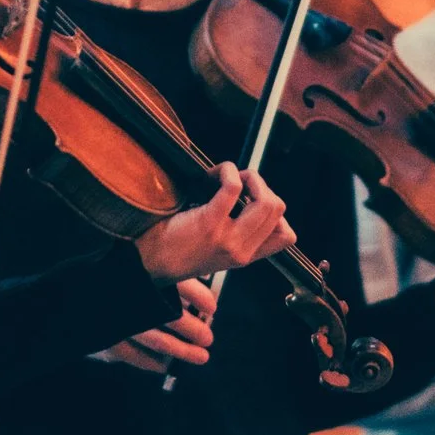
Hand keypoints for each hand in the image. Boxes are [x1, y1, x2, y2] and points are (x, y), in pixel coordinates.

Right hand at [94, 278, 216, 373]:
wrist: (76, 294)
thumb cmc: (120, 282)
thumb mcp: (144, 271)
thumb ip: (171, 279)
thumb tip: (202, 299)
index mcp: (140, 271)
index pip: (176, 281)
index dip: (198, 295)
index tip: (212, 307)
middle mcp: (128, 294)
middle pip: (170, 315)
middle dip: (193, 329)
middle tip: (208, 338)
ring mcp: (117, 318)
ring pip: (156, 340)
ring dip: (181, 350)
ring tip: (200, 357)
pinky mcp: (106, 337)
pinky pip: (133, 355)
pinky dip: (151, 362)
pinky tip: (165, 366)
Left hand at [134, 164, 294, 283]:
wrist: (148, 263)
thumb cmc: (174, 249)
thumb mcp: (215, 250)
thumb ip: (236, 234)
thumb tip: (250, 199)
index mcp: (245, 257)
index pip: (286, 236)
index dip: (276, 213)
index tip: (253, 202)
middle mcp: (241, 250)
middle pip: (278, 210)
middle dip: (262, 186)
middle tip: (240, 184)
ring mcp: (228, 238)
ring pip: (266, 200)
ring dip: (251, 178)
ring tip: (229, 178)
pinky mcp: (210, 223)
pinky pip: (233, 187)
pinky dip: (227, 172)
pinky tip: (213, 174)